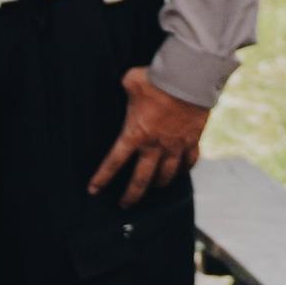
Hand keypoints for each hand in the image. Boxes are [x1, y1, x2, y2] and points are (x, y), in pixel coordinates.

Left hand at [85, 68, 208, 206]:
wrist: (188, 80)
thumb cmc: (156, 79)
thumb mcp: (132, 80)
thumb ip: (126, 87)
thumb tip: (126, 83)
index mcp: (135, 134)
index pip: (114, 162)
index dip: (102, 178)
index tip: (93, 190)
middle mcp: (154, 146)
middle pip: (141, 180)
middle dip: (131, 195)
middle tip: (124, 205)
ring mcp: (175, 146)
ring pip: (166, 176)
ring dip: (158, 184)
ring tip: (154, 188)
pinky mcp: (192, 141)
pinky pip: (189, 162)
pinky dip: (184, 170)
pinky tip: (180, 172)